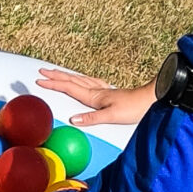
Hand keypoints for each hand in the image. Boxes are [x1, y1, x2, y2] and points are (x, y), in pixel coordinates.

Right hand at [36, 69, 154, 128]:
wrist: (152, 98)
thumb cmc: (134, 108)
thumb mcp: (112, 116)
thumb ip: (92, 118)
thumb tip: (73, 119)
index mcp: (95, 96)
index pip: (70, 88)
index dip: (54, 84)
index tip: (40, 80)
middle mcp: (97, 91)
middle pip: (72, 80)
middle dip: (55, 76)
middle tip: (41, 71)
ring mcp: (103, 90)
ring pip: (79, 80)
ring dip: (65, 76)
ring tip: (55, 72)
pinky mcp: (108, 93)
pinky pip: (88, 82)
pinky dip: (79, 79)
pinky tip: (80, 79)